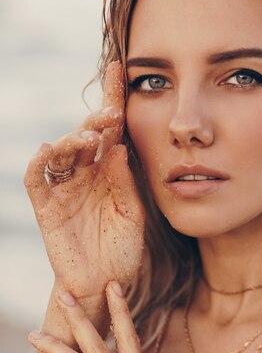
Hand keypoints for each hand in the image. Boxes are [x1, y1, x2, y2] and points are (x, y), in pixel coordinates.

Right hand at [24, 61, 144, 300]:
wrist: (106, 283)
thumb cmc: (123, 249)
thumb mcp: (133, 214)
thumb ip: (125, 182)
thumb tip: (117, 146)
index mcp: (109, 172)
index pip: (110, 131)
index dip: (113, 101)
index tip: (121, 70)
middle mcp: (85, 175)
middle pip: (85, 137)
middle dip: (96, 121)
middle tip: (111, 112)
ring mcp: (65, 190)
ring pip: (61, 154)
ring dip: (72, 141)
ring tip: (90, 137)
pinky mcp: (47, 208)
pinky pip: (37, 181)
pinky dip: (38, 165)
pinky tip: (47, 150)